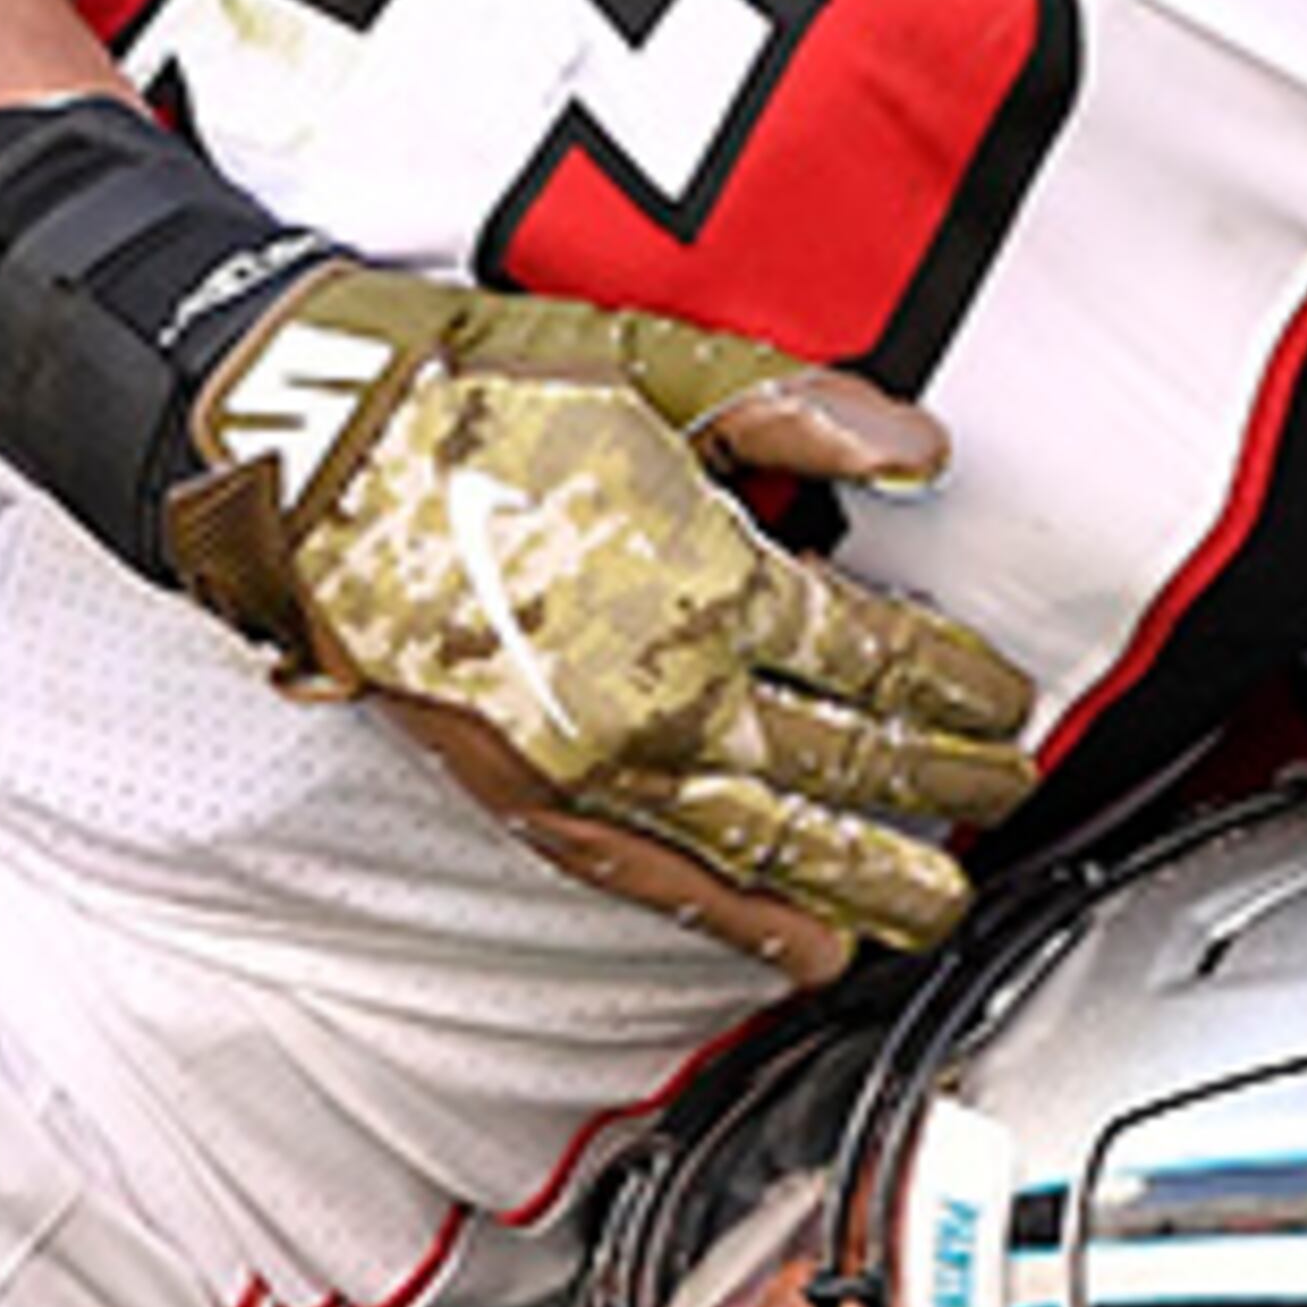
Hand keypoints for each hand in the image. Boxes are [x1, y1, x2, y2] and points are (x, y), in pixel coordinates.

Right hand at [159, 250, 1037, 973]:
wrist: (300, 450)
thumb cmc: (465, 388)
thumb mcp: (653, 360)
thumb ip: (798, 409)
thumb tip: (923, 450)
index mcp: (705, 580)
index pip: (872, 655)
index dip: (953, 682)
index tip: (1004, 696)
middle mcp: (661, 691)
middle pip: (839, 762)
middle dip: (938, 784)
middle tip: (1006, 794)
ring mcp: (591, 760)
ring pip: (763, 843)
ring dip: (862, 880)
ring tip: (935, 905)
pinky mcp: (525, 796)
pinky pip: (653, 879)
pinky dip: (734, 922)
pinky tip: (793, 947)